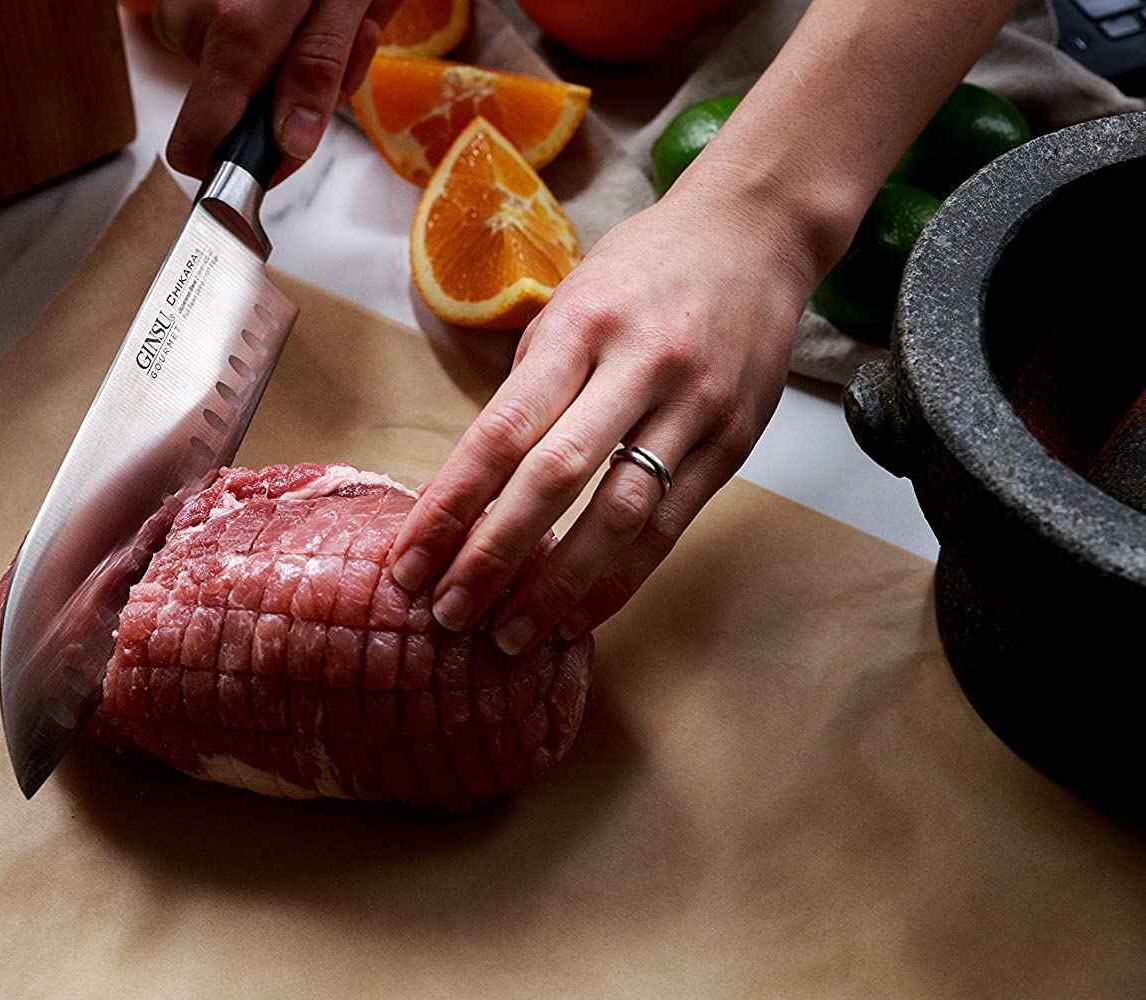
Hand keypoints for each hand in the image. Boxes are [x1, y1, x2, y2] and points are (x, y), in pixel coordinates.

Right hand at [153, 0, 398, 179]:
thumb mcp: (350, 0)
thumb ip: (317, 73)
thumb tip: (289, 146)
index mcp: (236, 32)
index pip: (197, 146)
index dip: (236, 170)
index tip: (276, 163)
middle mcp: (195, 19)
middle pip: (235, 107)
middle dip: (298, 91)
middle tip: (349, 38)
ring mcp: (185, 2)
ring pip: (240, 70)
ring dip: (297, 53)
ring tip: (335, 3)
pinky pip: (230, 34)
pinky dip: (275, 25)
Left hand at [389, 176, 819, 653]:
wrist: (756, 230)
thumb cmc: (642, 269)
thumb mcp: (570, 304)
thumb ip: (530, 391)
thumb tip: (473, 486)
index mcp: (580, 327)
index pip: (500, 432)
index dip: (450, 506)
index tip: (410, 562)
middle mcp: (638, 366)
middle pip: (555, 478)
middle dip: (494, 555)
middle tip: (449, 614)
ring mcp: (693, 406)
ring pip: (620, 513)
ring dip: (560, 585)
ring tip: (511, 634)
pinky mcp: (734, 440)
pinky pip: (671, 525)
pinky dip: (622, 578)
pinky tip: (582, 614)